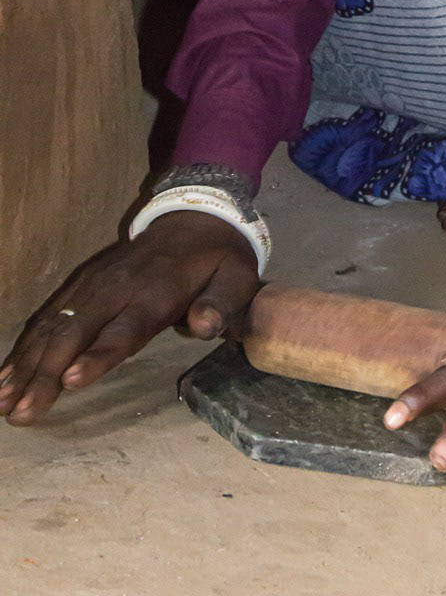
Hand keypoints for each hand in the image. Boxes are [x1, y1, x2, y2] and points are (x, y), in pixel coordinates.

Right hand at [0, 212, 259, 425]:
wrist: (194, 217)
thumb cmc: (217, 260)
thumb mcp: (236, 278)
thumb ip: (222, 304)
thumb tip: (205, 326)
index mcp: (156, 292)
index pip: (124, 328)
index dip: (99, 354)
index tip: (71, 380)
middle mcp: (116, 288)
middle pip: (75, 332)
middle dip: (45, 373)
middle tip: (20, 413)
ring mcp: (93, 285)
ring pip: (52, 326)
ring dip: (26, 365)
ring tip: (2, 404)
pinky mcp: (81, 285)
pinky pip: (46, 317)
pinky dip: (23, 348)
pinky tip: (4, 378)